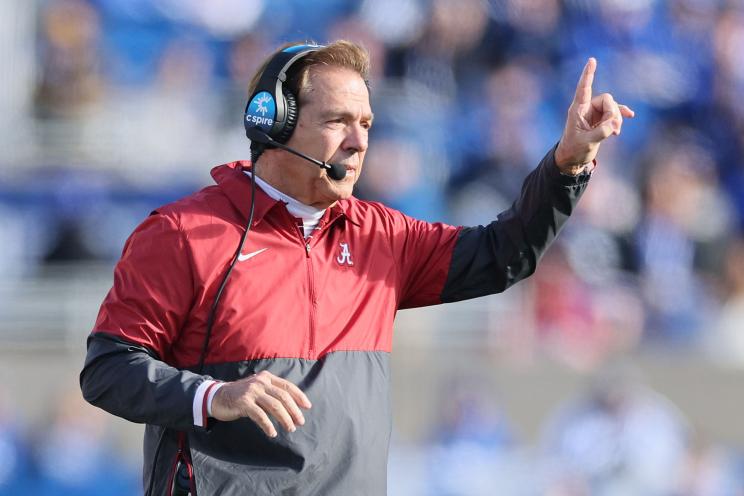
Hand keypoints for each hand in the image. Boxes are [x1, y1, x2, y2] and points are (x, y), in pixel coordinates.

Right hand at [210, 370, 311, 437]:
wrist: (216, 396)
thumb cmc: (240, 395)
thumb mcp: (257, 388)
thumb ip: (271, 392)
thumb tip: (291, 405)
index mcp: (266, 377)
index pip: (287, 386)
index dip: (299, 396)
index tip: (307, 406)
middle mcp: (260, 382)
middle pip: (283, 396)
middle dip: (294, 410)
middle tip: (300, 422)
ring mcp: (252, 392)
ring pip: (274, 406)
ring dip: (285, 419)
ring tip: (290, 428)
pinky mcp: (243, 403)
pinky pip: (260, 415)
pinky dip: (268, 425)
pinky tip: (272, 433)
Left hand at [555, 58, 634, 173]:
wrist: (572, 159)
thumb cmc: (574, 150)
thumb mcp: (587, 142)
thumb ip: (602, 131)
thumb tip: (615, 123)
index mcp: (577, 110)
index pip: (583, 88)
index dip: (588, 74)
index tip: (592, 60)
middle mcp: (586, 108)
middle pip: (606, 100)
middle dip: (613, 112)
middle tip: (613, 129)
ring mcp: (594, 114)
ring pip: (612, 107)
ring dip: (617, 118)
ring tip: (615, 132)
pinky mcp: (600, 120)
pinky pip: (614, 112)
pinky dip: (620, 115)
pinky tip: (630, 116)